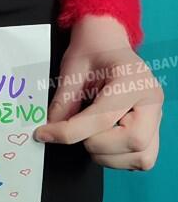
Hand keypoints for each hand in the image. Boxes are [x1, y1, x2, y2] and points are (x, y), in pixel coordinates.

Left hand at [32, 16, 163, 170]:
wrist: (107, 43)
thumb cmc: (92, 51)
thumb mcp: (72, 70)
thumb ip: (63, 102)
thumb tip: (50, 132)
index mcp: (132, 80)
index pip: (103, 117)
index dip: (69, 132)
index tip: (44, 134)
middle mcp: (152, 100)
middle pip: (133, 141)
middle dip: (96, 144)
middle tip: (76, 131)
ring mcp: (157, 116)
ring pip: (140, 157)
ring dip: (107, 154)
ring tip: (89, 134)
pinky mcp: (154, 130)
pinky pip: (141, 158)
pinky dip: (117, 157)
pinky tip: (103, 139)